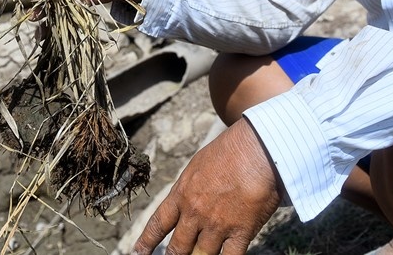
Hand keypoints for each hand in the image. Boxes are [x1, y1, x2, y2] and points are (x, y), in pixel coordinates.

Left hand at [132, 118, 283, 254]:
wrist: (255, 149)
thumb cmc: (229, 151)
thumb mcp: (198, 166)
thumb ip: (189, 189)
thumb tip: (185, 203)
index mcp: (182, 194)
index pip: (158, 224)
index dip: (146, 243)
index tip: (137, 254)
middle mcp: (195, 213)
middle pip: (177, 248)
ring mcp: (217, 224)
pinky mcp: (241, 232)